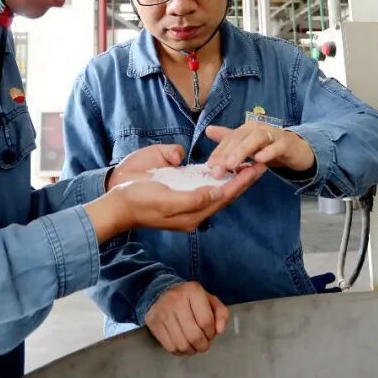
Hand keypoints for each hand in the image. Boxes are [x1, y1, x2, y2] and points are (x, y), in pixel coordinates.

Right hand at [85, 146, 267, 241]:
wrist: (117, 206)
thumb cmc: (138, 200)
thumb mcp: (166, 200)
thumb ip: (193, 198)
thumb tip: (217, 192)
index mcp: (192, 214)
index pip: (224, 196)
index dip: (241, 182)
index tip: (256, 168)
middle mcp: (193, 211)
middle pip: (225, 195)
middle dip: (243, 179)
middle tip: (260, 163)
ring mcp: (187, 205)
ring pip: (218, 192)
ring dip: (233, 178)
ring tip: (248, 165)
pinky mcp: (180, 196)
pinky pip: (206, 189)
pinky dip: (219, 179)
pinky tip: (224, 171)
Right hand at [144, 282, 228, 355]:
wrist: (161, 293)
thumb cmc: (190, 300)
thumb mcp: (210, 300)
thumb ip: (222, 314)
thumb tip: (220, 330)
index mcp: (193, 291)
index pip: (206, 322)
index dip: (211, 333)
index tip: (210, 333)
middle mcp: (176, 299)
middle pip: (194, 335)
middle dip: (202, 345)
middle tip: (203, 344)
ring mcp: (162, 311)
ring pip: (182, 344)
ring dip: (191, 350)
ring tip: (193, 345)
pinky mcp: (153, 322)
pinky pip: (170, 347)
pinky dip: (179, 351)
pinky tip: (182, 344)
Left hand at [205, 121, 315, 173]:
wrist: (297, 150)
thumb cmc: (269, 147)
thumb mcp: (247, 145)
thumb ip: (229, 139)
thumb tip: (208, 130)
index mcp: (247, 129)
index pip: (229, 139)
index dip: (219, 152)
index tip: (209, 166)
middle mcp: (258, 128)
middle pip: (239, 138)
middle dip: (226, 154)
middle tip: (217, 170)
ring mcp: (273, 134)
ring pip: (256, 139)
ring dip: (243, 151)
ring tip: (232, 165)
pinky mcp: (287, 143)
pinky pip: (277, 146)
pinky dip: (268, 152)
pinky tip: (259, 161)